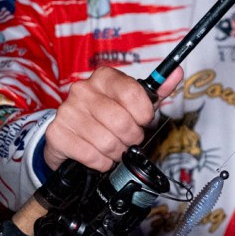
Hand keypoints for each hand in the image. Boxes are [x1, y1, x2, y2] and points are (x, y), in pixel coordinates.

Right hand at [43, 66, 182, 171]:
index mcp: (104, 77)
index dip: (145, 114)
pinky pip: (91, 155)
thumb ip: (157, 90)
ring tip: (115, 148)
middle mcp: (83, 89)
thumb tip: (177, 73)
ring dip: (117, 152)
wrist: (70, 134)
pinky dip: (102, 162)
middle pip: (122, 122)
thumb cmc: (106, 115)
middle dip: (132, 137)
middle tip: (130, 139)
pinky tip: (100, 156)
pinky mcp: (57, 133)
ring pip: (108, 141)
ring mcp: (67, 111)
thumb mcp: (134, 102)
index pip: (134, 94)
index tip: (144, 121)